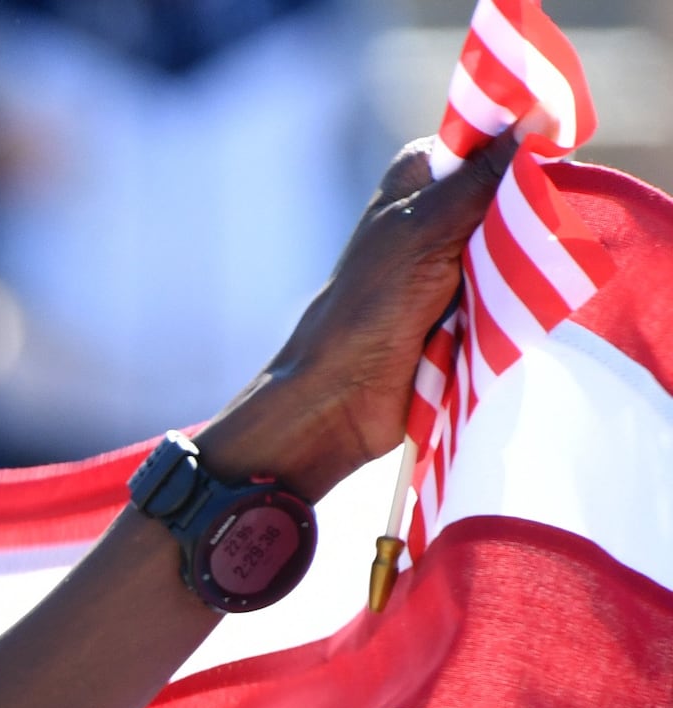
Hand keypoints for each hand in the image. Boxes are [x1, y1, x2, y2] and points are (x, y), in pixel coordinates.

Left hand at [203, 131, 515, 498]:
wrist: (343, 396)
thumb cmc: (369, 306)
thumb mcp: (426, 229)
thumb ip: (482, 178)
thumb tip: (538, 119)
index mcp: (422, 174)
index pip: (495, 136)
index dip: (530, 142)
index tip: (556, 159)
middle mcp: (445, 206)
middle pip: (520, 185)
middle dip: (539, 202)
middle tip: (547, 223)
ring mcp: (465, 253)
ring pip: (530, 232)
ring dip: (540, 248)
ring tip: (541, 264)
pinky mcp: (480, 296)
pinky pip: (526, 277)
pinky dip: (536, 284)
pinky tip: (547, 290)